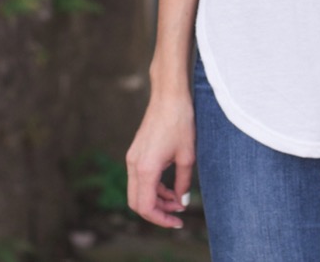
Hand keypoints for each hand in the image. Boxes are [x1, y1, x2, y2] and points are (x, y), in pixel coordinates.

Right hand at [125, 92, 195, 228]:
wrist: (168, 97)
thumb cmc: (179, 123)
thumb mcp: (187, 157)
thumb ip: (183, 183)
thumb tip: (182, 202)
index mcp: (145, 168)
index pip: (146, 206)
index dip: (161, 219)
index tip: (178, 222)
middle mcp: (133, 164)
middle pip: (136, 202)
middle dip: (156, 213)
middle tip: (176, 215)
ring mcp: (132, 158)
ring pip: (137, 191)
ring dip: (156, 200)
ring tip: (178, 201)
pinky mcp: (136, 153)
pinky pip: (140, 179)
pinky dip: (153, 188)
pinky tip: (170, 187)